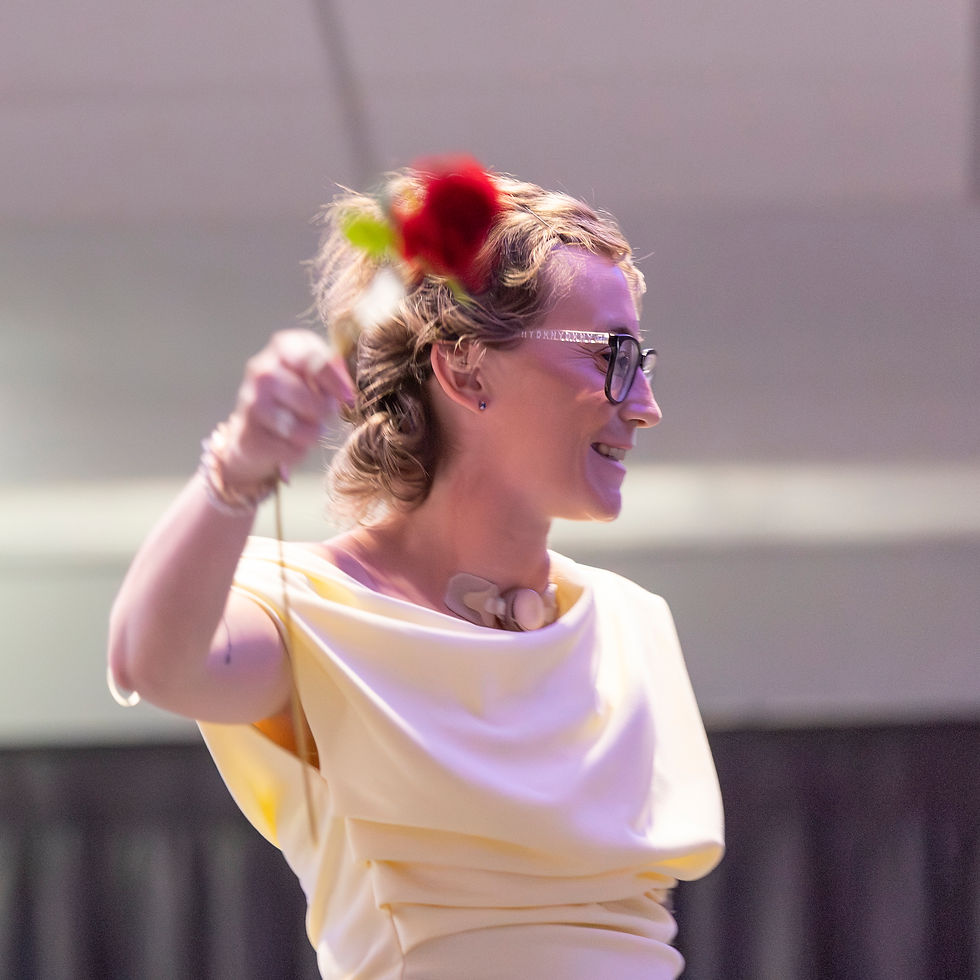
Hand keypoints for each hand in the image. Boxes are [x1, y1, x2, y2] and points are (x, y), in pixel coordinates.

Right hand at [217, 330, 354, 488]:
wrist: (255, 427)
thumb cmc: (297, 395)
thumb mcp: (316, 376)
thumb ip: (335, 376)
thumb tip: (347, 392)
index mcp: (283, 347)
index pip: (311, 358)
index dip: (334, 381)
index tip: (348, 398)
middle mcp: (262, 369)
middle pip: (306, 398)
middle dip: (324, 412)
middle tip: (326, 415)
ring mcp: (251, 400)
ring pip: (297, 427)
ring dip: (312, 433)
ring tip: (312, 430)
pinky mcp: (248, 432)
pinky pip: (287, 447)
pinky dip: (297, 450)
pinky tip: (293, 443)